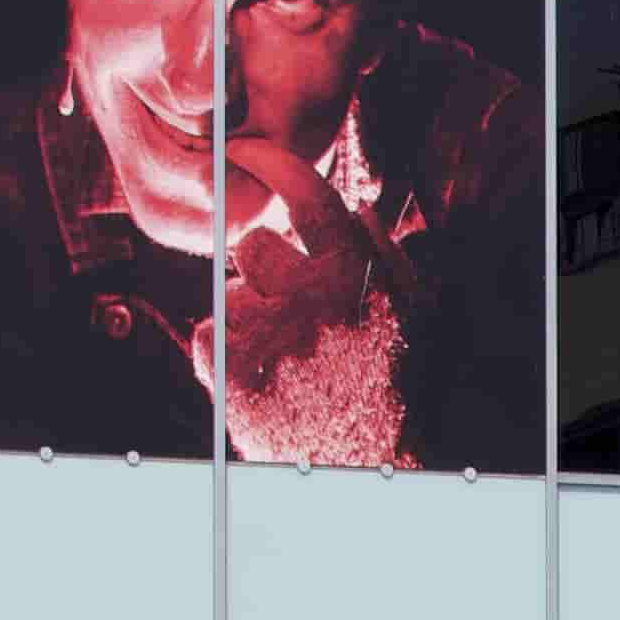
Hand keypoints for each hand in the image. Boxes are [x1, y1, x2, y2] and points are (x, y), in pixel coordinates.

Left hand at [209, 142, 391, 380]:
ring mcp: (266, 332)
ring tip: (284, 362)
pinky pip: (209, 336)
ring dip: (248, 320)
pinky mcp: (231, 369)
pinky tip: (262, 383)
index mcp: (354, 274)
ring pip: (231, 296)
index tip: (246, 151)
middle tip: (288, 316)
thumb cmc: (391, 388)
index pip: (306, 194)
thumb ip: (385, 257)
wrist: (367, 467)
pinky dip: (225, 357)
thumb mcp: (411, 316)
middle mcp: (308, 295)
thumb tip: (358, 207)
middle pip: (251, 247)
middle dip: (263, 274)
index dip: (272, 164)